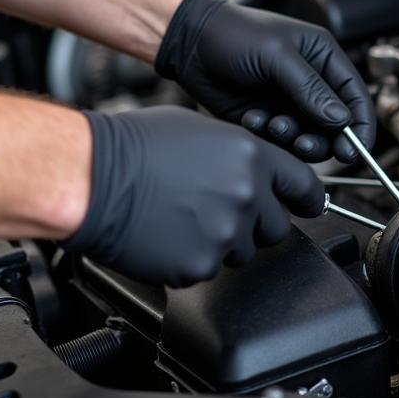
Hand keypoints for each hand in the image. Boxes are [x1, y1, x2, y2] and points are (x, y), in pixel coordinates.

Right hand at [64, 107, 323, 286]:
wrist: (92, 178)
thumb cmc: (132, 146)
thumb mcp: (199, 129)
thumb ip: (239, 153)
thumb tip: (256, 169)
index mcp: (250, 156)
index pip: (305, 186)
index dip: (307, 198)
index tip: (307, 205)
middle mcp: (246, 195)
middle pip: (277, 227)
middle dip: (256, 223)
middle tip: (220, 210)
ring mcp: (225, 234)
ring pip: (243, 251)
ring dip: (223, 241)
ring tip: (185, 218)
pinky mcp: (199, 265)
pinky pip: (209, 268)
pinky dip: (193, 258)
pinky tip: (169, 234)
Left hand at [154, 0, 375, 162]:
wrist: (189, 43)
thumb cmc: (231, 33)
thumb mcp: (276, 56)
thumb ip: (310, 88)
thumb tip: (340, 118)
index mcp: (322, 57)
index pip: (356, 97)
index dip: (359, 126)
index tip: (352, 149)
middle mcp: (310, 82)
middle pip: (335, 125)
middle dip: (322, 139)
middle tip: (303, 144)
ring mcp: (288, 102)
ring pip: (308, 137)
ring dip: (292, 138)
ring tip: (272, 125)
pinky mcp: (267, 118)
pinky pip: (280, 141)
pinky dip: (268, 137)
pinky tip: (251, 119)